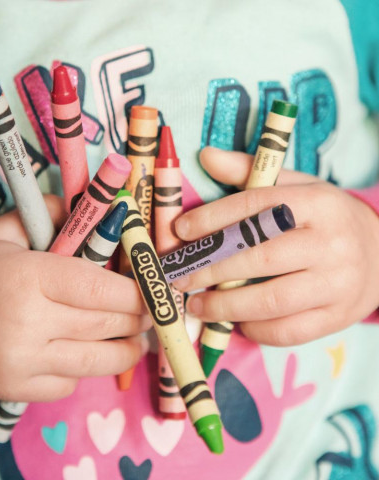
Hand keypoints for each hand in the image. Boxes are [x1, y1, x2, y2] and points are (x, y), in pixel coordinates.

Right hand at [0, 195, 148, 401]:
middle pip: (106, 324)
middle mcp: (27, 322)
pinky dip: (85, 370)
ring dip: (126, 350)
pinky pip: (69, 384)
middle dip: (139, 319)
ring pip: (96, 361)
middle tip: (152, 313)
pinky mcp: (16, 390)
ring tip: (137, 339)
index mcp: (28, 276)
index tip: (153, 291)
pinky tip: (84, 353)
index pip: (100, 287)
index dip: (136, 291)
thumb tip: (96, 209)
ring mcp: (22, 362)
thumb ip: (50, 214)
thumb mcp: (4, 232)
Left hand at [173, 147, 378, 345]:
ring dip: (225, 306)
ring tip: (196, 304)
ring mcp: (338, 284)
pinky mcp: (338, 316)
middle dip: (210, 269)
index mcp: (317, 203)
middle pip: (260, 258)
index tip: (181, 231)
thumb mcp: (295, 187)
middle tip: (179, 276)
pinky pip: (288, 330)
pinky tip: (234, 321)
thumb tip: (206, 156)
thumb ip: (250, 173)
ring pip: (271, 300)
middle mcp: (330, 243)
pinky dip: (255, 329)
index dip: (213, 219)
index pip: (257, 206)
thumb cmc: (325, 217)